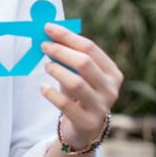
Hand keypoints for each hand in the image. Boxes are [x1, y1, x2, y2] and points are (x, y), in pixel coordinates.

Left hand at [40, 24, 123, 147]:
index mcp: (113, 72)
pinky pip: (65, 104)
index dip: (67, 36)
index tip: (48, 28)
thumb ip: (69, 58)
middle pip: (84, 63)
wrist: (85, 129)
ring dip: (57, 71)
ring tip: (46, 66)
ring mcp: (101, 107)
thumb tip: (48, 35)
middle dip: (61, 51)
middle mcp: (111, 89)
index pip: (90, 48)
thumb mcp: (80, 75)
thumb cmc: (80, 95)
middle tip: (43, 46)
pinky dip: (51, 93)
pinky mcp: (87, 122)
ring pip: (76, 83)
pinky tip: (43, 87)